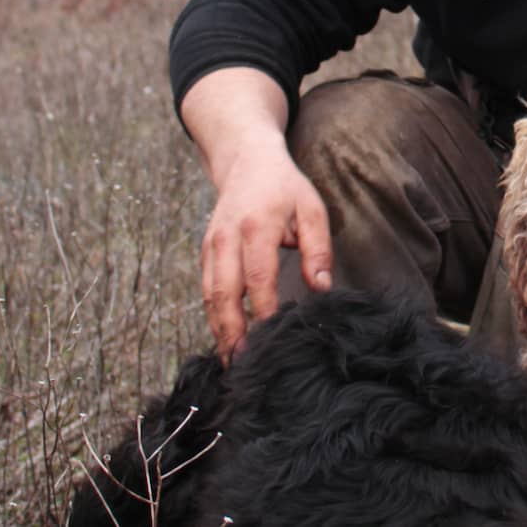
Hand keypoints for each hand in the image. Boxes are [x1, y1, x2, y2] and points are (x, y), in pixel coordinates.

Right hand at [199, 142, 332, 358]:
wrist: (245, 160)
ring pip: (209, 296)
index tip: (275, 338)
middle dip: (232, 333)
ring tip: (232, 363)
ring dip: (219, 331)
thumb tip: (321, 288)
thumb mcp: (312, 209)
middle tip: (244, 365)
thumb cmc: (284, 188)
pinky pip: (205, 290)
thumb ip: (318, 249)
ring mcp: (210, 247)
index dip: (264, 311)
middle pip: (223, 294)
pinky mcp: (204, 253)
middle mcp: (226, 239)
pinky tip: (226, 340)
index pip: (258, 278)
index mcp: (256, 227)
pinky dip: (213, 317)